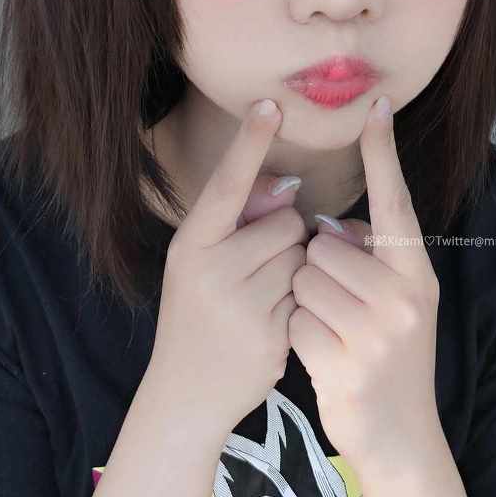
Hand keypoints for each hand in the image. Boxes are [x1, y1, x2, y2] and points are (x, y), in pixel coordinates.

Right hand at [148, 100, 307, 436]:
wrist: (186, 394)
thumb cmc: (198, 315)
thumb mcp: (199, 263)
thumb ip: (238, 223)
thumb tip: (287, 186)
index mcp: (191, 243)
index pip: (228, 183)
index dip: (250, 141)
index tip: (272, 102)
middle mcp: (211, 269)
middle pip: (287, 222)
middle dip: (288, 238)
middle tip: (261, 270)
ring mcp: (240, 304)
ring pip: (304, 257)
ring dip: (299, 270)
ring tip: (265, 298)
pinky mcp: (269, 334)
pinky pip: (309, 295)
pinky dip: (301, 304)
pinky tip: (274, 324)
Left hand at [287, 96, 441, 483]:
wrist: (401, 438)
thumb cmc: (390, 357)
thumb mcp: (400, 304)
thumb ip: (373, 259)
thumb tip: (330, 225)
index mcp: (417, 274)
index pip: (395, 203)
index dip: (383, 154)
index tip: (374, 105)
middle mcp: (404, 298)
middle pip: (323, 246)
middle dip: (314, 269)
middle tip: (337, 307)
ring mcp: (378, 334)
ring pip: (303, 280)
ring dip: (301, 302)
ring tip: (330, 331)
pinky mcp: (347, 365)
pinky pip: (295, 322)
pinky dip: (295, 337)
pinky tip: (320, 357)